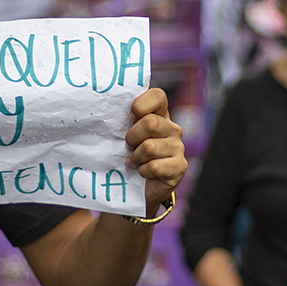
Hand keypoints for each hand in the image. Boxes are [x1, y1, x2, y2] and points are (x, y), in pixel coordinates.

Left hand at [126, 88, 185, 214]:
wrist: (140, 189)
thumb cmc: (131, 156)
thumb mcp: (127, 135)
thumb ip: (125, 121)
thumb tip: (107, 111)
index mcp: (160, 115)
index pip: (157, 95)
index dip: (140, 105)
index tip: (130, 119)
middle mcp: (173, 128)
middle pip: (150, 123)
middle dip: (132, 137)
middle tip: (128, 146)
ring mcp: (178, 147)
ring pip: (149, 147)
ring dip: (135, 157)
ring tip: (133, 161)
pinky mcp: (180, 166)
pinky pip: (154, 166)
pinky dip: (142, 171)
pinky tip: (142, 172)